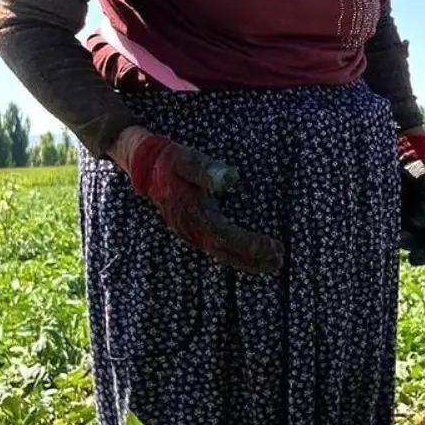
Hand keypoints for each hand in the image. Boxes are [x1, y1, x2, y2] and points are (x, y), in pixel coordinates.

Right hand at [117, 130, 283, 275]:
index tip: (274, 246)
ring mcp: (189, 232)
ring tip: (271, 265)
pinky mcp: (191, 231)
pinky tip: (249, 258)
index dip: (250, 245)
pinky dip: (235, 255)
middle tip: (279, 262)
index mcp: (194, 213)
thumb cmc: (171, 161)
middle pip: (226, 252)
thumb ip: (207, 169)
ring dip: (246, 261)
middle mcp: (191, 229)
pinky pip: (216, 249)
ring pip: (221, 254)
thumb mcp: (188, 159)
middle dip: (253, 259)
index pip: (226, 236)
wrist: (146, 166)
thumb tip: (232, 178)